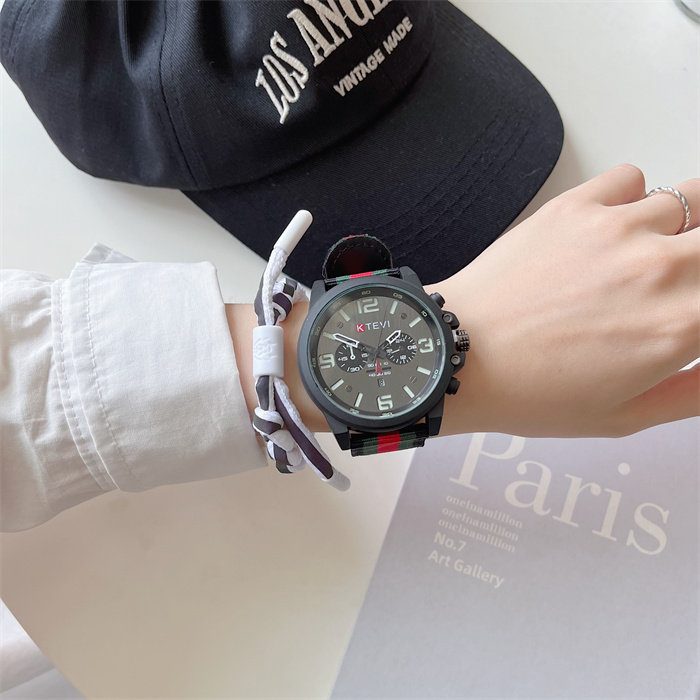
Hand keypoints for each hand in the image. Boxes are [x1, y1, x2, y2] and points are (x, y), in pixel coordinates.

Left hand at [431, 164, 699, 437]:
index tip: (691, 306)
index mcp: (681, 326)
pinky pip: (633, 177)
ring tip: (652, 253)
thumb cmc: (530, 392)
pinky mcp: (575, 206)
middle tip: (680, 278)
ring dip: (684, 225)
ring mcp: (618, 229)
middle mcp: (661, 268)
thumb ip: (694, 392)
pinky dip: (633, 198)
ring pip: (692, 198)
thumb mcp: (624, 416)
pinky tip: (612, 229)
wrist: (459, 356)